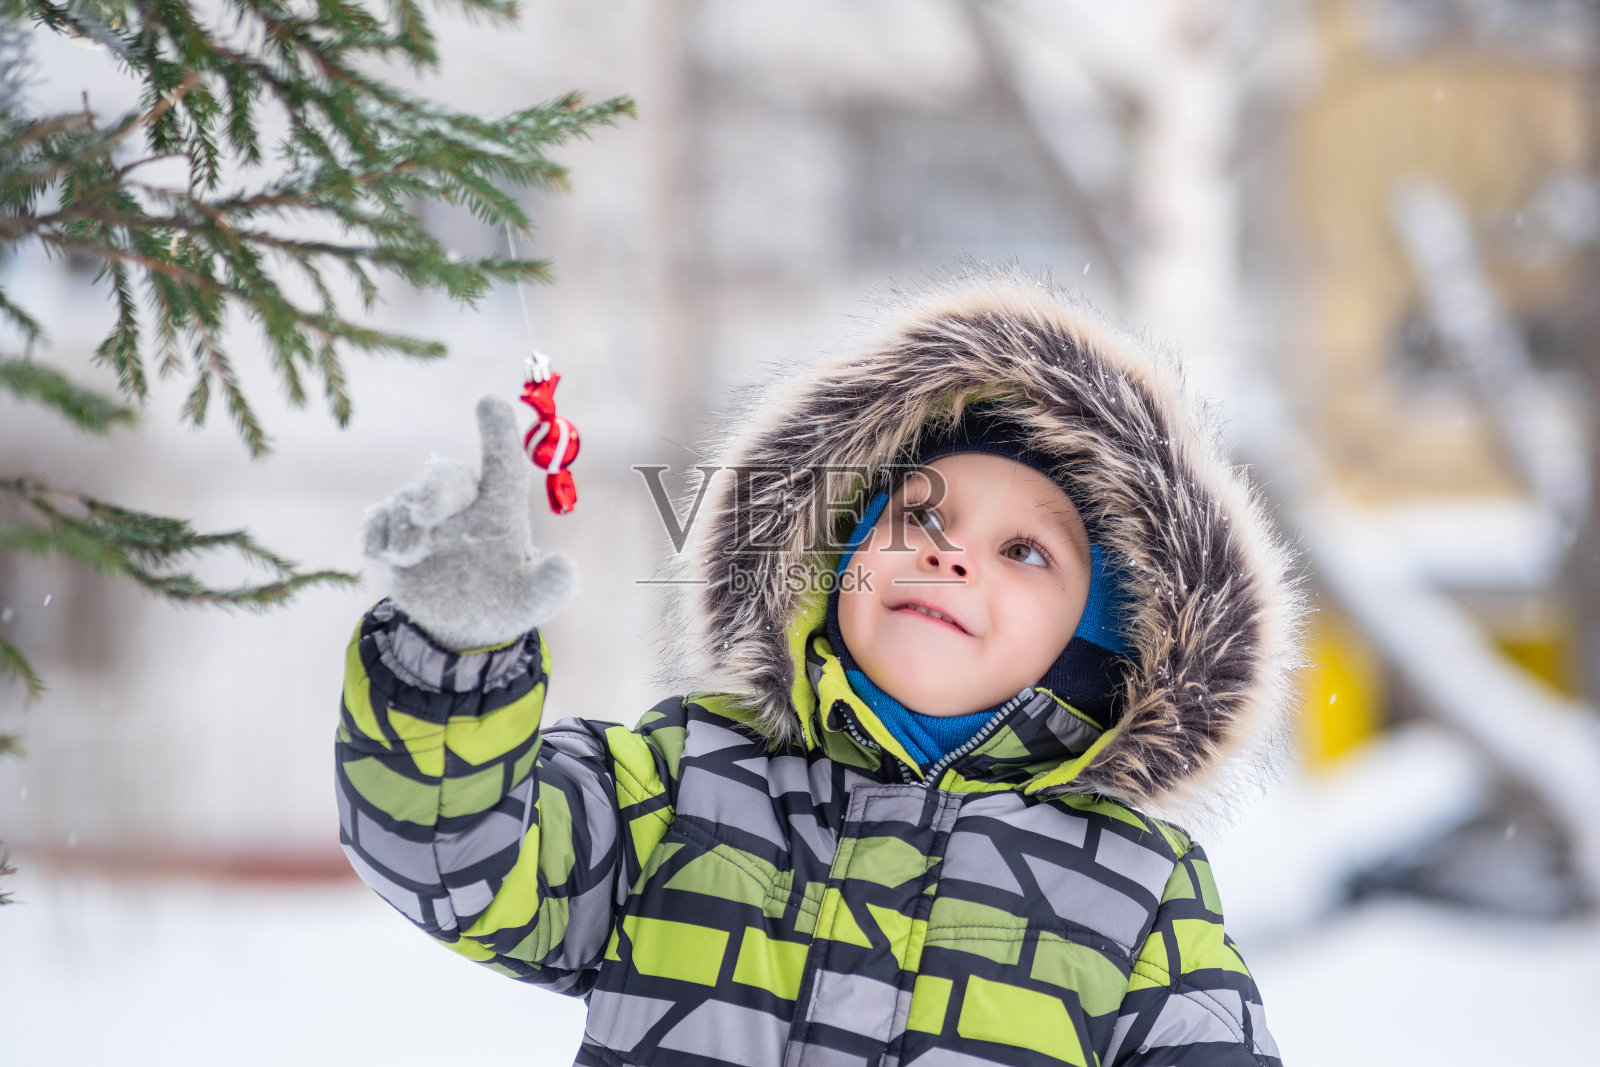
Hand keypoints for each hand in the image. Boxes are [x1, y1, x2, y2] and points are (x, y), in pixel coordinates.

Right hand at [361, 395, 577, 650]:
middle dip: (433, 490)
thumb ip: (551, 587)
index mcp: (500, 511)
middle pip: (446, 477)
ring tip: (408, 558)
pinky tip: (382, 556)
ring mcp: (423, 519)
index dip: (497, 433)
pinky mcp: (392, 534)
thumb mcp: (532, 603)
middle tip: (424, 515)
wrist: (459, 629)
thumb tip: (566, 567)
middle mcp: (462, 507)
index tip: (489, 401)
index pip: (502, 464)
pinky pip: (377, 520)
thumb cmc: (504, 604)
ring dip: (404, 529)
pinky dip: (376, 535)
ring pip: (406, 502)